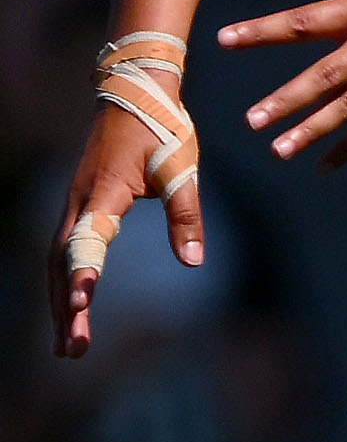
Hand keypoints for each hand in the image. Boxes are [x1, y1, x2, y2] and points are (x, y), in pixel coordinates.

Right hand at [49, 95, 205, 360]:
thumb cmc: (161, 127)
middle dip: (66, 309)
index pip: (88, 241)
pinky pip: (64, 251)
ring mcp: (74, 205)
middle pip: (63, 265)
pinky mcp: (79, 205)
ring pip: (58, 262)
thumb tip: (193, 262)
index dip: (84, 272)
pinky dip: (64, 281)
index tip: (83, 303)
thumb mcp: (182, 167)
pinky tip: (72, 304)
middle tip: (73, 351)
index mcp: (104, 194)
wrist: (135, 90)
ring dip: (61, 302)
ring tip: (69, 345)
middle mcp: (79, 204)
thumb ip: (186, 214)